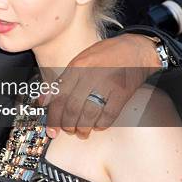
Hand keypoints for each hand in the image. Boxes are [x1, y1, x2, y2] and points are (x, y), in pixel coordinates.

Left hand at [44, 34, 159, 138]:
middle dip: (67, 125)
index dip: (53, 116)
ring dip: (82, 128)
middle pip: (72, 107)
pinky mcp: (123, 93)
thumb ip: (64, 79)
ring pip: (89, 113)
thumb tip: (45, 99)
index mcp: (77, 66)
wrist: (136, 49)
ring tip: (80, 132)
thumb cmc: (106, 54)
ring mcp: (107, 84)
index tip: (51, 128)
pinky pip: (109, 114)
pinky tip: (97, 126)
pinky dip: (101, 124)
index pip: (59, 95)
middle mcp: (90, 75)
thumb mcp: (81, 60)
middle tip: (66, 131)